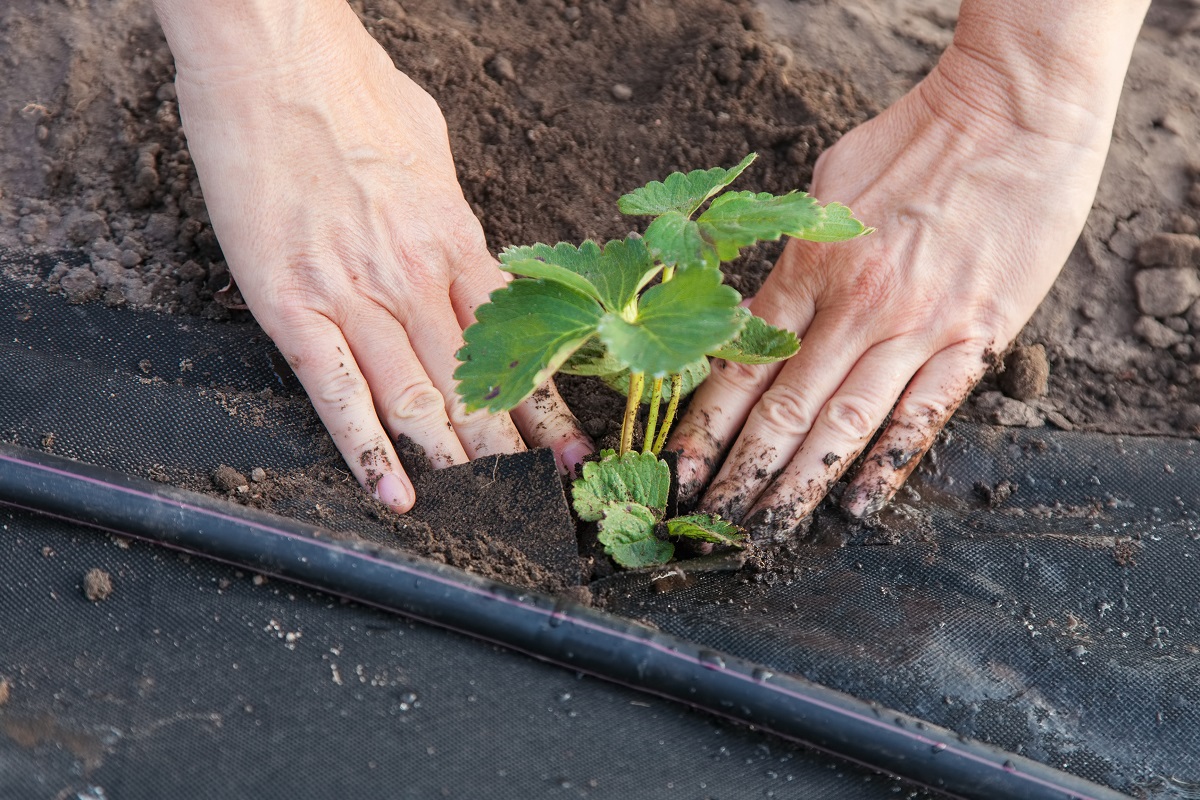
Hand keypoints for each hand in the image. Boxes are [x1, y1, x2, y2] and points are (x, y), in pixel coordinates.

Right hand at [157, 0, 591, 510]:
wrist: (271, 51)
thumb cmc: (351, 86)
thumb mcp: (431, 147)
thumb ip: (452, 214)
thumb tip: (466, 250)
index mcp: (455, 237)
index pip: (519, 341)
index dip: (552, 403)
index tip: (576, 448)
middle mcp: (415, 275)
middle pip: (478, 383)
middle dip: (516, 453)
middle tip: (547, 503)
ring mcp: (352, 293)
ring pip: (418, 399)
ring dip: (456, 465)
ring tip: (489, 519)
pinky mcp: (290, 303)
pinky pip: (335, 391)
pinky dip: (366, 451)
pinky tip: (393, 494)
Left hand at [668, 8, 1141, 535]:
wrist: (1012, 112)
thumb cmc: (911, 139)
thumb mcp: (825, 184)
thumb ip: (793, 255)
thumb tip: (759, 309)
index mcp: (808, 266)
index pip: (742, 364)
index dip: (705, 426)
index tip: (680, 471)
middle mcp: (853, 306)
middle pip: (783, 409)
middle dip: (741, 474)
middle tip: (710, 525)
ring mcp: (914, 326)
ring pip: (844, 423)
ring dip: (800, 484)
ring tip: (765, 532)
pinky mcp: (973, 337)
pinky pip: (924, 414)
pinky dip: (889, 464)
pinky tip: (858, 505)